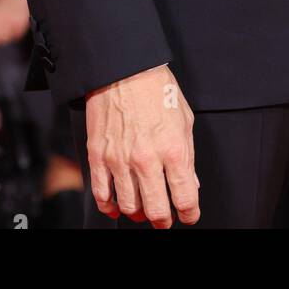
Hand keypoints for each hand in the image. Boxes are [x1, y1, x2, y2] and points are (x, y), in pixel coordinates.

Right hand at [85, 63, 199, 228]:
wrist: (123, 67)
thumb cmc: (156, 88)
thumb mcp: (184, 119)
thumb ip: (188, 155)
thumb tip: (190, 183)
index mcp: (173, 149)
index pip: (185, 198)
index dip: (189, 214)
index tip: (188, 215)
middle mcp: (146, 159)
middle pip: (156, 211)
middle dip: (163, 220)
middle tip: (164, 218)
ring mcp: (119, 159)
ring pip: (128, 206)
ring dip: (137, 212)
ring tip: (141, 208)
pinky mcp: (98, 155)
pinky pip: (101, 194)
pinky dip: (109, 205)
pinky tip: (116, 204)